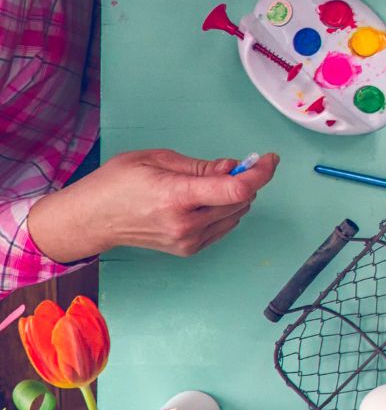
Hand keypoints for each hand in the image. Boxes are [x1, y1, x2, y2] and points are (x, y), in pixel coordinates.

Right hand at [26, 150, 278, 262]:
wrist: (92, 221)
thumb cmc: (117, 184)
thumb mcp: (155, 160)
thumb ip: (200, 166)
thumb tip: (233, 167)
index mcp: (176, 197)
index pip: (235, 190)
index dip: (259, 173)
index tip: (269, 159)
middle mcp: (185, 224)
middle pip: (241, 201)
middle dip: (247, 179)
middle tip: (238, 164)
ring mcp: (188, 241)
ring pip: (236, 214)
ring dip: (236, 195)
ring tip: (210, 183)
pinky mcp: (189, 249)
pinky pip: (224, 226)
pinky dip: (225, 210)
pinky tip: (205, 200)